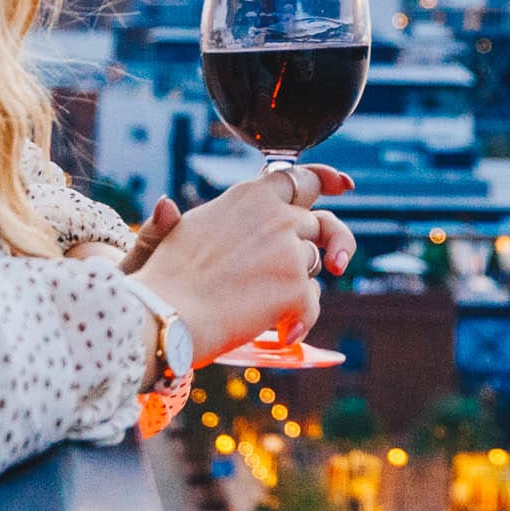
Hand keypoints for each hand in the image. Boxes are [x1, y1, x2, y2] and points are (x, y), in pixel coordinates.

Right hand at [127, 165, 351, 366]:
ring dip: (297, 286)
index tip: (345, 185)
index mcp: (251, 195)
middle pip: (321, 225)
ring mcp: (289, 250)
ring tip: (264, 306)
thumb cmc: (165, 278)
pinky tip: (278, 332)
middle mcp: (276, 215)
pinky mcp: (295, 286)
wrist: (164, 313)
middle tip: (333, 265)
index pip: (300, 178)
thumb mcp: (179, 233)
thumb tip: (167, 204)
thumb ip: (194, 223)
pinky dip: (298, 321)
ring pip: (313, 267)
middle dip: (330, 245)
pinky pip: (311, 305)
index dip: (326, 179)